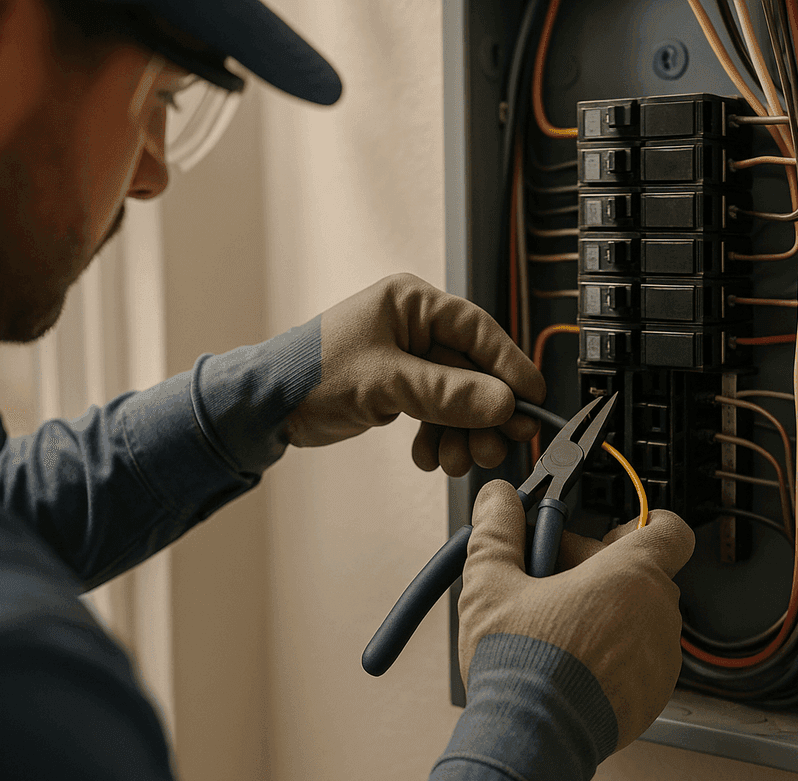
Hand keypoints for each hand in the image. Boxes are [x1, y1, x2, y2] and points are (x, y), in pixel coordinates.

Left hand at [284, 274, 545, 474]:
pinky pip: (435, 413)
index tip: (532, 401)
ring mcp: (407, 359)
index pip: (478, 331)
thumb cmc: (311, 374)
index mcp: (411, 302)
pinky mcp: (398, 388)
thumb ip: (448, 394)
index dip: (510, 367)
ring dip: (461, 433)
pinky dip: (438, 438)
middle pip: (472, 370)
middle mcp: (413, 326)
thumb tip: (503, 403)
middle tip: (496, 445)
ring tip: (457, 461)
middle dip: (484, 413)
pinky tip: (429, 457)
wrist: (266, 407)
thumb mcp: (386, 382)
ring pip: (456, 398)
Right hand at [458, 480, 694, 753]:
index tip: (608, 536)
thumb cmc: (519, 665)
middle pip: (642, 573)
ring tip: (555, 628)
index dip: (641, 526)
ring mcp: (660, 659)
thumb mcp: (491, 582)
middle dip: (600, 572)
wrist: (530, 737)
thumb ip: (498, 530)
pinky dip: (613, 656)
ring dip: (607, 615)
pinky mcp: (652, 696)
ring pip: (640, 618)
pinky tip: (569, 663)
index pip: (669, 529)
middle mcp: (658, 614)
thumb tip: (497, 499)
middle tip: (554, 581)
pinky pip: (640, 660)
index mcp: (630, 575)